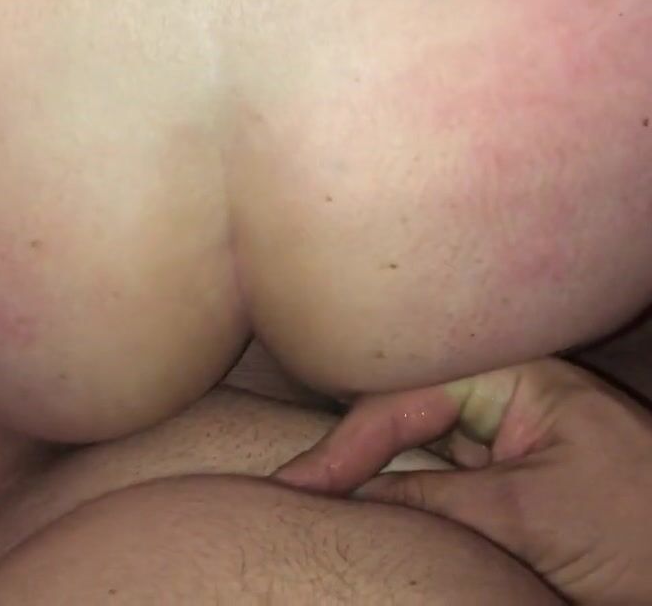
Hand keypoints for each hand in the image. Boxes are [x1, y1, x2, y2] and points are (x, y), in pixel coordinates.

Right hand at [274, 357, 651, 604]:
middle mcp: (503, 400)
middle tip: (289, 496)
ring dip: (368, 478)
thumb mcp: (526, 513)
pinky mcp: (510, 491)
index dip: (343, 446)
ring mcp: (505, 447)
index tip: (294, 491)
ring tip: (310, 503)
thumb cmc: (638, 527)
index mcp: (512, 376)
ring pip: (415, 453)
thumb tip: (342, 504)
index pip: (403, 398)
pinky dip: (402, 503)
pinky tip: (363, 516)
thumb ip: (431, 500)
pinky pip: (439, 488)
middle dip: (347, 453)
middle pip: (401, 416)